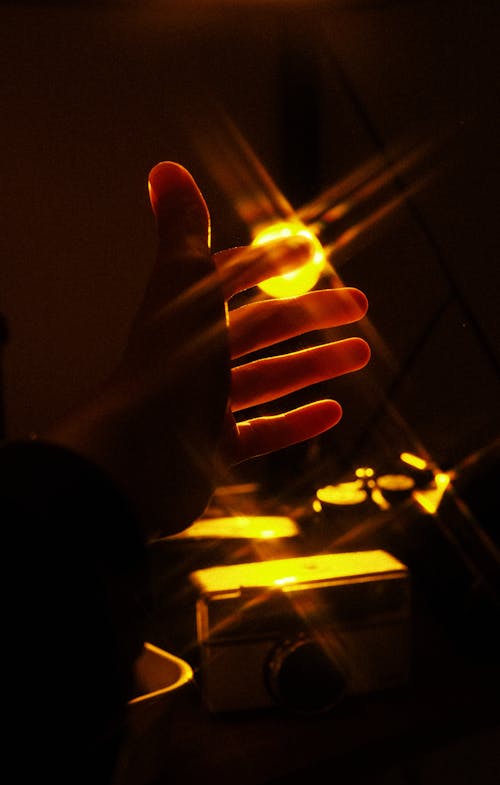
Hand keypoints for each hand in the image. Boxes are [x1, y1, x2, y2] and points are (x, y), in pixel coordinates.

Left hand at [47, 162, 368, 536]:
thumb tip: (164, 167)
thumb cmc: (169, 364)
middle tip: (358, 306)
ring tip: (361, 354)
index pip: (231, 277)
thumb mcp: (184, 286)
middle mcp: (192, 357)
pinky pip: (264, 433)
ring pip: (268, 379)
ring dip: (314, 364)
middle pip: (260, 328)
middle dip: (311, 313)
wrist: (142, 454)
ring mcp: (204, 405)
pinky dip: (298, 422)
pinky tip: (334, 411)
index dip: (268, 262)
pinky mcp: (214, 449)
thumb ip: (182, 229)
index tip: (312, 255)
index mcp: (185, 314)